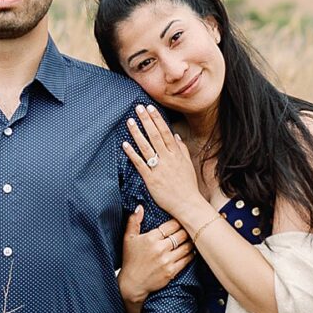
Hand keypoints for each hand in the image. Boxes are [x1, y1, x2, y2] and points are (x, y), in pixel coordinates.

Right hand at [118, 204, 192, 304]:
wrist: (132, 284)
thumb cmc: (130, 260)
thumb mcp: (128, 239)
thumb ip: (133, 221)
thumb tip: (140, 206)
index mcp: (150, 238)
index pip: (171, 225)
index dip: (179, 221)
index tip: (182, 219)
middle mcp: (160, 249)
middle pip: (181, 235)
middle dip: (187, 230)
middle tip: (192, 227)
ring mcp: (166, 261)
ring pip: (186, 247)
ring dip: (191, 241)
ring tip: (194, 237)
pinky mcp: (171, 272)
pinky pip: (186, 260)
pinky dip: (191, 254)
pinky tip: (192, 250)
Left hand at [123, 105, 209, 230]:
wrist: (187, 204)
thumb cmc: (188, 185)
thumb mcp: (188, 164)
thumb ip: (182, 149)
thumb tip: (176, 136)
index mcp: (176, 154)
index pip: (165, 132)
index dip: (157, 119)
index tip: (150, 108)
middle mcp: (167, 158)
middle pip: (155, 135)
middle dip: (146, 120)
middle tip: (138, 108)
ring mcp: (159, 168)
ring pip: (146, 147)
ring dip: (137, 133)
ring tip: (130, 121)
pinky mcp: (151, 178)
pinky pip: (140, 163)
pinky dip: (132, 153)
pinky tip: (125, 144)